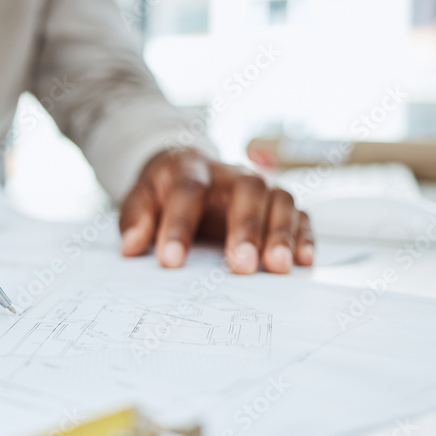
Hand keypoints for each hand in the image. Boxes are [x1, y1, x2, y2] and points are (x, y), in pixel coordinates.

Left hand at [119, 149, 312, 273]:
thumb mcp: (139, 198)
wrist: (184, 172)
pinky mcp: (277, 203)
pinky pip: (298, 214)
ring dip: (280, 234)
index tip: (171, 261)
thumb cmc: (164, 193)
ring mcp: (258, 186)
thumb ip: (135, 219)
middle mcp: (229, 173)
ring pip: (278, 200)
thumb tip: (131, 246)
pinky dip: (303, 235)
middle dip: (245, 229)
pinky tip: (303, 261)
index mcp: (190, 168)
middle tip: (241, 266)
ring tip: (278, 267)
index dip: (179, 226)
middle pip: (246, 191)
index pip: (187, 191)